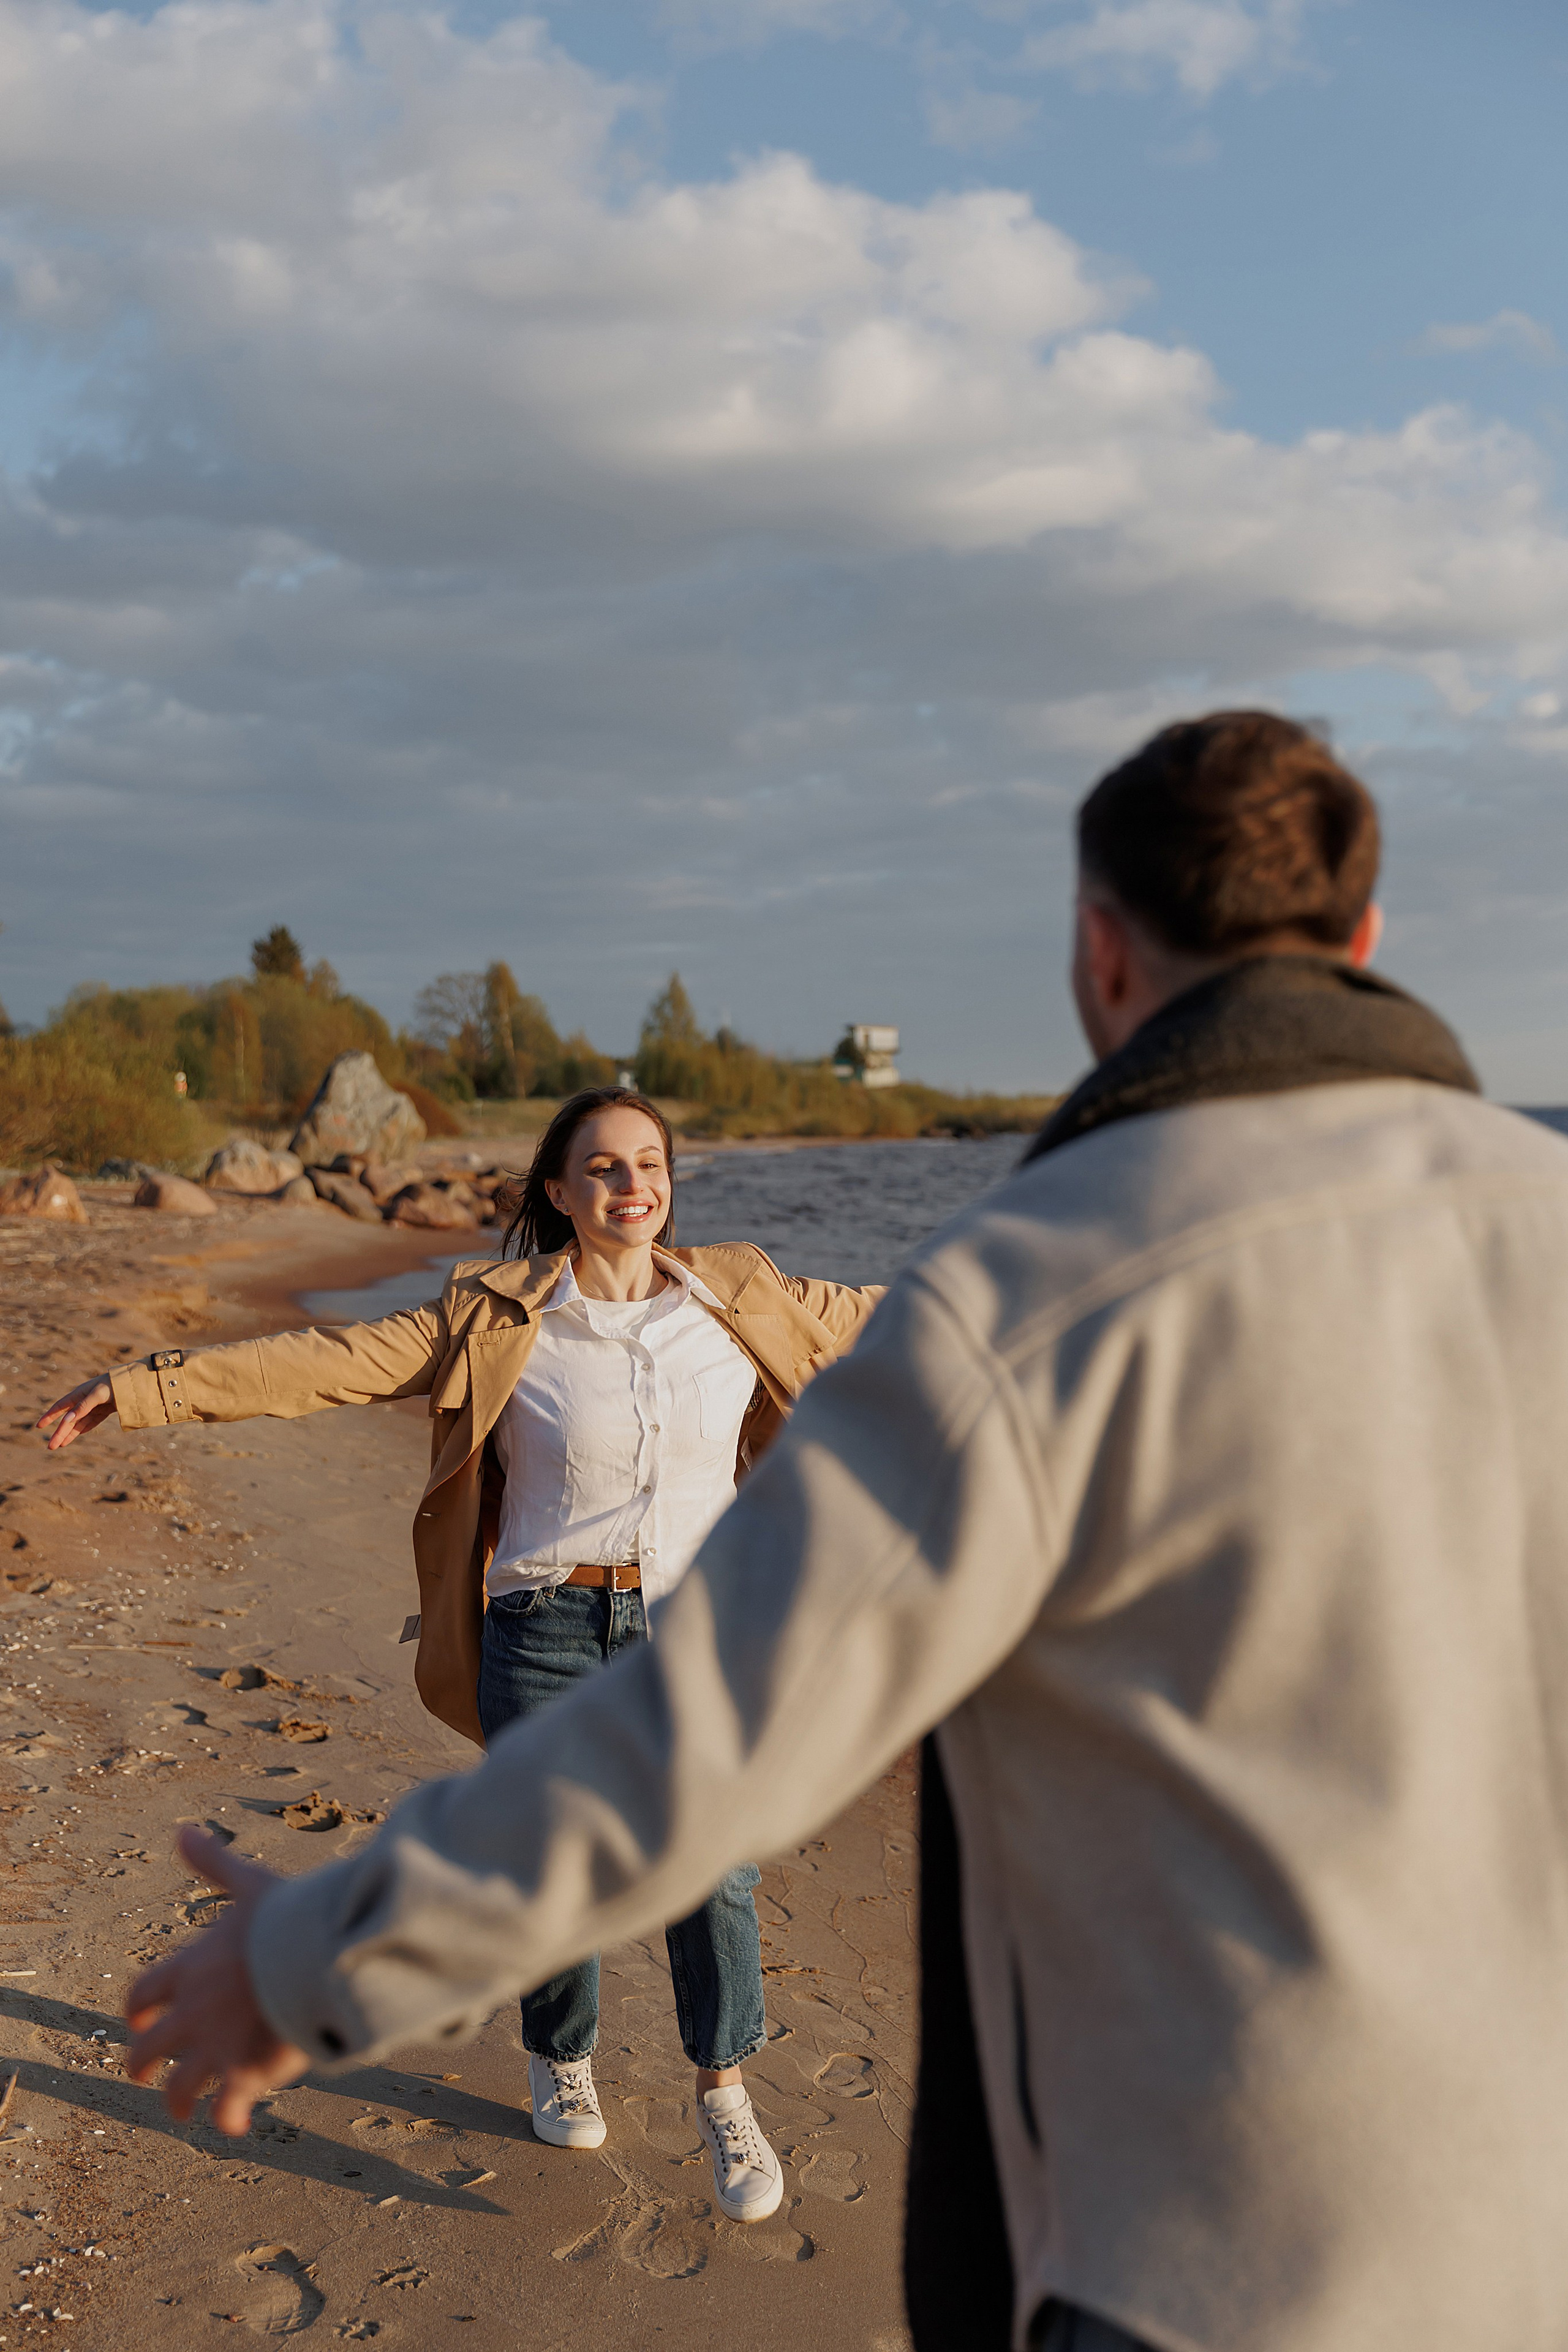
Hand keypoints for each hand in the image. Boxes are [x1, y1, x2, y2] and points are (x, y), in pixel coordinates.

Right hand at [37, 1376, 115, 1452]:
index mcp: (79, 1394)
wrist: (132, 1383)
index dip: (49, 1416)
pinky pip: (89, 1423)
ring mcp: (93, 1407)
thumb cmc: (113, 1385)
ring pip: (78, 1424)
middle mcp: (84, 1401)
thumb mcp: (97, 1394)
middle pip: (68, 1420)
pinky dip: (81, 1431)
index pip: (60, 1407)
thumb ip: (83, 1406)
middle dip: (59, 1433)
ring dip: (69, 1435)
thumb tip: (67, 1419)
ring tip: (59, 1446)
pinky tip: (72, 1438)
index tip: (39, 1426)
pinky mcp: (103, 1412)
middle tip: (51, 1447)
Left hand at [125, 1827, 310, 2133]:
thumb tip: (182, 1829)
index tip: (138, 2022)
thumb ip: (213, 1864)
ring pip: (178, 2089)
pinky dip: (228, 2118)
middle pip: (146, 2051)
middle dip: (143, 2066)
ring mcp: (215, 2048)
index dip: (137, 2012)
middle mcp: (192, 2014)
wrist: (319, 1954)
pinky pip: (226, 2109)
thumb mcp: (247, 1884)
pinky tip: (234, 2125)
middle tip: (147, 2075)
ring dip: (180, 2101)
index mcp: (189, 1970)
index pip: (141, 1995)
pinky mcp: (244, 2074)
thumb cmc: (285, 1917)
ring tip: (189, 2110)